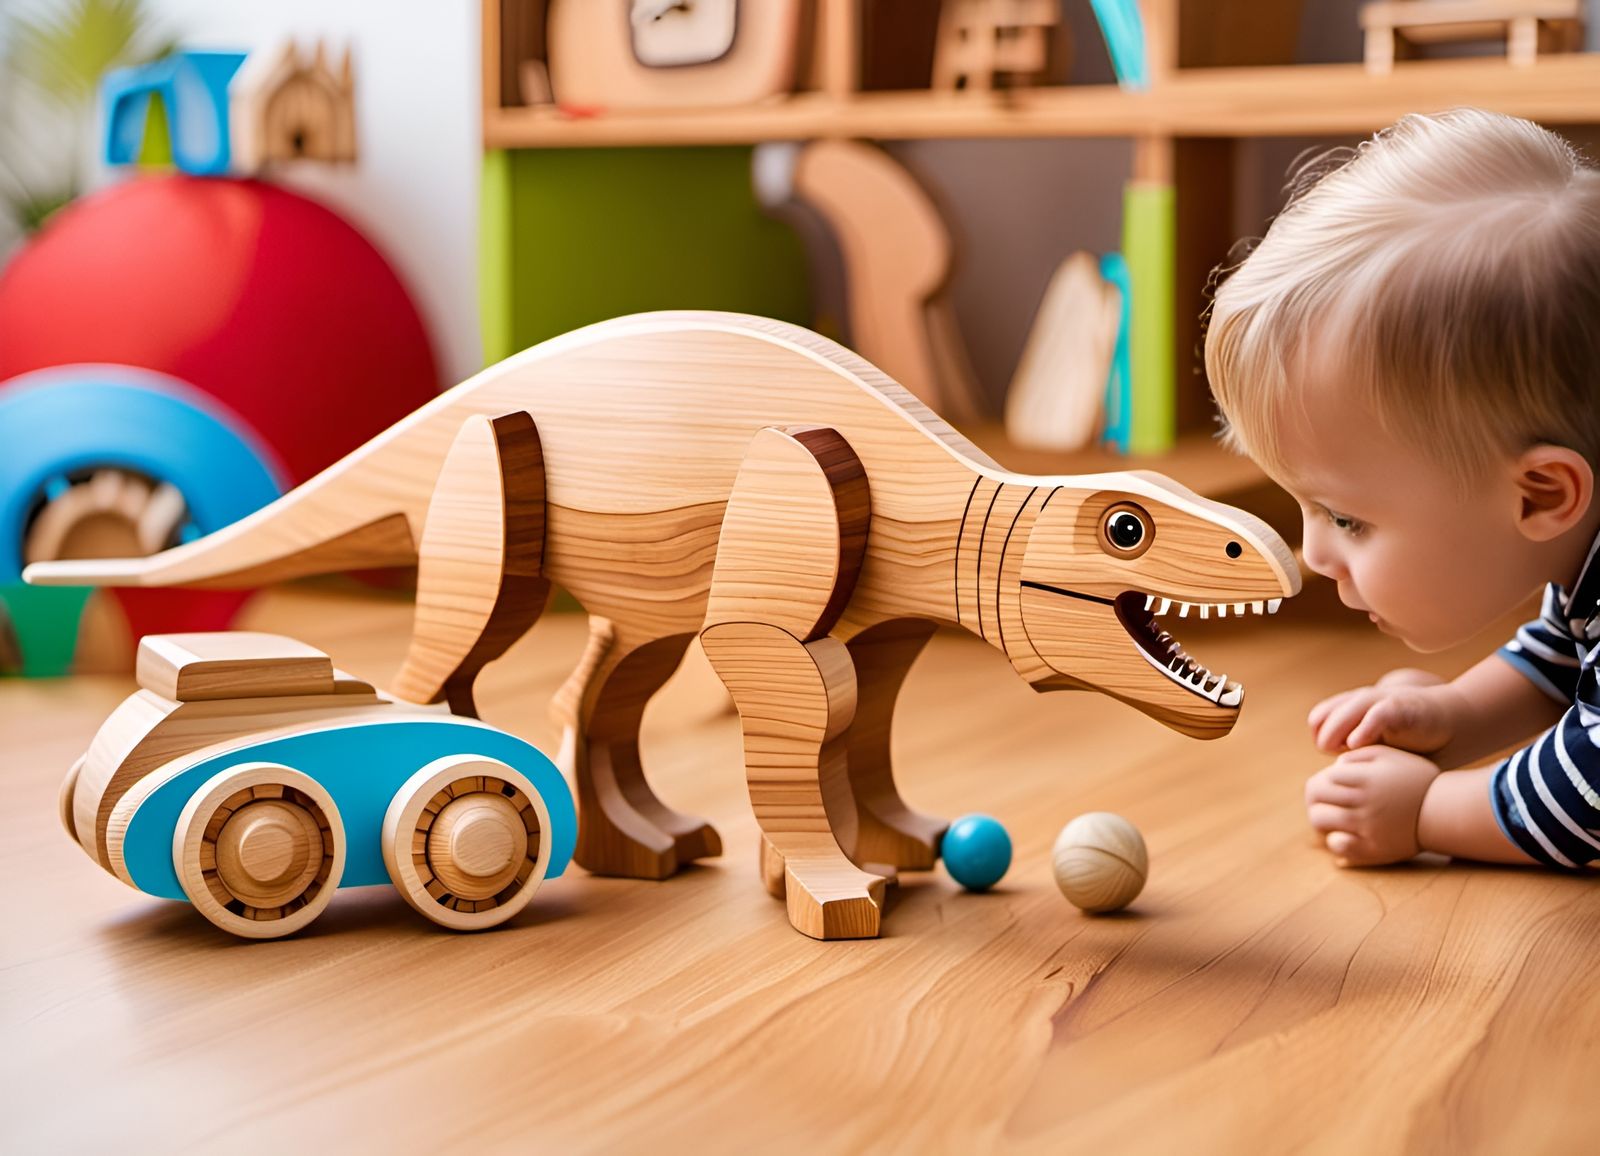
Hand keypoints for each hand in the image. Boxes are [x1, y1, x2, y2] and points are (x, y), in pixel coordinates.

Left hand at [1304, 746, 1439, 866]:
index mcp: (1364, 777)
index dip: (1326, 780)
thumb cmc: (1416, 779)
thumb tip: (1332, 769)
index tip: (1336, 785)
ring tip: (1333, 816)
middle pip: (1315, 796)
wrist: (1445, 811)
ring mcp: (1366, 826)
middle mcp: (1362, 801)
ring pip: (1319, 819)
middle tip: (1327, 800)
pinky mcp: (1372, 849)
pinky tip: (1345, 834)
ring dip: (1321, 816)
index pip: (1324, 777)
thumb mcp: (1390, 756)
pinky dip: (1335, 839)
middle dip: (1317, 796)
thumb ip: (1357, 757)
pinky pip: (1337, 845)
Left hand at [1307, 673, 1462, 753]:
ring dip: (1336, 732)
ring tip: (1340, 750)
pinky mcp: (1399, 707)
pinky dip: (1363, 728)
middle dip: (1326, 738)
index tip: (1335, 757)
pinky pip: (1375, 714)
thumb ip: (1354, 751)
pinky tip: (1356, 744)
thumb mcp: (1377, 743)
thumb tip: (1331, 775)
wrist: (1452, 723)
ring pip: (1344, 713)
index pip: (1318, 720)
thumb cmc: (1412, 740)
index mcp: (1352, 708)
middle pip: (1323, 717)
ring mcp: (1379, 702)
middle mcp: (1361, 702)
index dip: (1322, 739)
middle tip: (1338, 758)